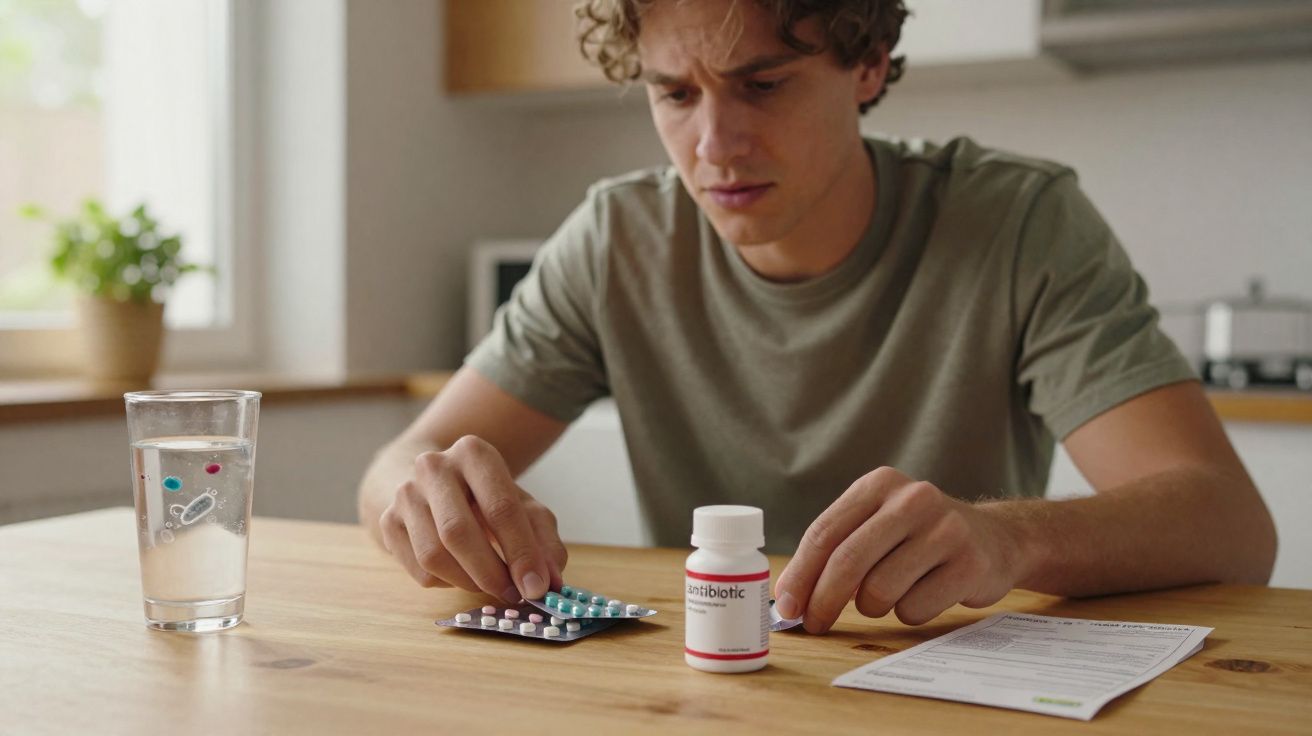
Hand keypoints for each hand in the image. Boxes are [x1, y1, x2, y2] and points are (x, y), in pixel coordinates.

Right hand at [377, 435, 566, 602]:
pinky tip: (462, 572)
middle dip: (491, 573)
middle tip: (514, 595)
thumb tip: (551, 579)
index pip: (500, 508)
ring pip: (434, 556)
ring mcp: (404, 494)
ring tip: (491, 585)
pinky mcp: (388, 522)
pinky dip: (448, 583)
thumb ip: (543, 539)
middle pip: (459, 532)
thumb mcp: (521, 505)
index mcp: (474, 453)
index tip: (538, 587)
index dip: (522, 552)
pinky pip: (419, 571)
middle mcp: (433, 467)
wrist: (429, 484)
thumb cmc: (483, 496)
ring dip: (468, 582)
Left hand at [774, 467, 1021, 632]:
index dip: (800, 574)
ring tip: (889, 594)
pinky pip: (914, 609)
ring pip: (879, 590)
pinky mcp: (970, 564)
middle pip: (847, 561)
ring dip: (873, 606)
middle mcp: (913, 499)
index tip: (786, 606)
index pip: (824, 532)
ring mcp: (945, 530)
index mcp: (880, 484)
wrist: (997, 538)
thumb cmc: (920, 536)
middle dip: (823, 600)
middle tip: (814, 624)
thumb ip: (837, 548)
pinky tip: (924, 594)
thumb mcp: (879, 522)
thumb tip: (791, 597)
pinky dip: (908, 613)